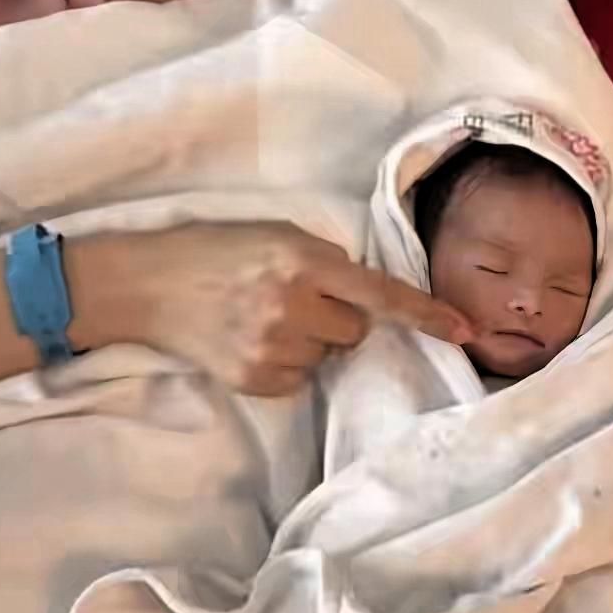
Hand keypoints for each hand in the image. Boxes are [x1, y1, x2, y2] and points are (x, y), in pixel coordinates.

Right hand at [109, 222, 474, 396]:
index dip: (425, 312)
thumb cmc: (214, 249)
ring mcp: (272, 347)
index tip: (464, 329)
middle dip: (338, 315)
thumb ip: (323, 260)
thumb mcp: (274, 233)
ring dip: (310, 339)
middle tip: (294, 296)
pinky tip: (253, 339)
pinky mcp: (255, 379)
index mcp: (300, 259)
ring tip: (264, 316)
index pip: (378, 292)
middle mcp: (292, 305)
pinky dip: (287, 361)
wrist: (148, 284)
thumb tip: (363, 295)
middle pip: (356, 329)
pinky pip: (300, 378)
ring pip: (327, 355)